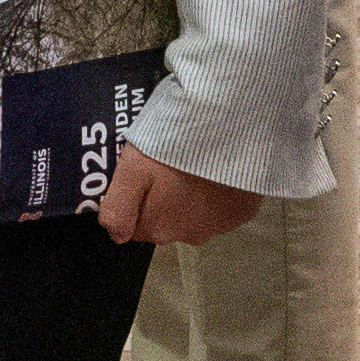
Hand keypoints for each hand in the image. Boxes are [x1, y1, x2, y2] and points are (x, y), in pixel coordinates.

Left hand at [96, 144, 263, 247]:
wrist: (228, 124)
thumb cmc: (178, 143)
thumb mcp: (132, 169)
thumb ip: (118, 209)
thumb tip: (116, 235)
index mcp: (158, 228)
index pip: (137, 224)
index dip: (138, 196)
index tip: (146, 173)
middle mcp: (189, 235)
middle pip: (167, 220)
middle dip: (166, 196)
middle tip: (170, 162)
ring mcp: (219, 225)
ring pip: (196, 213)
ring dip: (193, 193)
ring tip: (194, 160)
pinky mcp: (243, 211)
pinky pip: (225, 205)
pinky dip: (220, 190)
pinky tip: (216, 166)